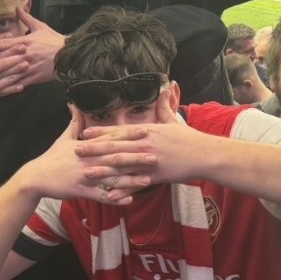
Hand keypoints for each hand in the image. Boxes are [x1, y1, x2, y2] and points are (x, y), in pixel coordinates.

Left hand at [0, 4, 64, 95]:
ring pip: (10, 76)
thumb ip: (26, 17)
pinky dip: (9, 89)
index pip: (3, 44)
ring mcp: (29, 67)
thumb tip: (17, 6)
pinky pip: (19, 85)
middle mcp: (24, 55)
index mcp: (24, 42)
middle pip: (3, 62)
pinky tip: (0, 93)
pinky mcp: (35, 77)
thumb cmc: (54, 40)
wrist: (71, 54)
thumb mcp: (40, 26)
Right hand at [22, 106, 151, 204]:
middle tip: (156, 156)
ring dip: (130, 179)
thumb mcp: (63, 138)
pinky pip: (100, 195)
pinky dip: (115, 198)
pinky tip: (129, 201)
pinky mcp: (81, 190)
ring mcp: (85, 175)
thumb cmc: (52, 157)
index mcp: (87, 146)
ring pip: (111, 177)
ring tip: (148, 180)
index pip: (112, 138)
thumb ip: (73, 122)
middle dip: (136, 156)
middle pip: (116, 157)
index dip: (129, 135)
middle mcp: (88, 159)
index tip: (146, 131)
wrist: (36, 176)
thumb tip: (73, 104)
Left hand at [76, 86, 204, 185]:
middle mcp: (145, 144)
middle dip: (94, 149)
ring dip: (102, 170)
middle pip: (115, 147)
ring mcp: (149, 161)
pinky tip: (108, 194)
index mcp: (147, 131)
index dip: (100, 133)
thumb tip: (165, 85)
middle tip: (76, 151)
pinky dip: (121, 188)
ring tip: (86, 173)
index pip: (119, 131)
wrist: (204, 155)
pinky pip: (134, 183)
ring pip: (121, 165)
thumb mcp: (174, 120)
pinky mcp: (155, 176)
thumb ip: (164, 106)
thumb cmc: (189, 138)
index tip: (84, 133)